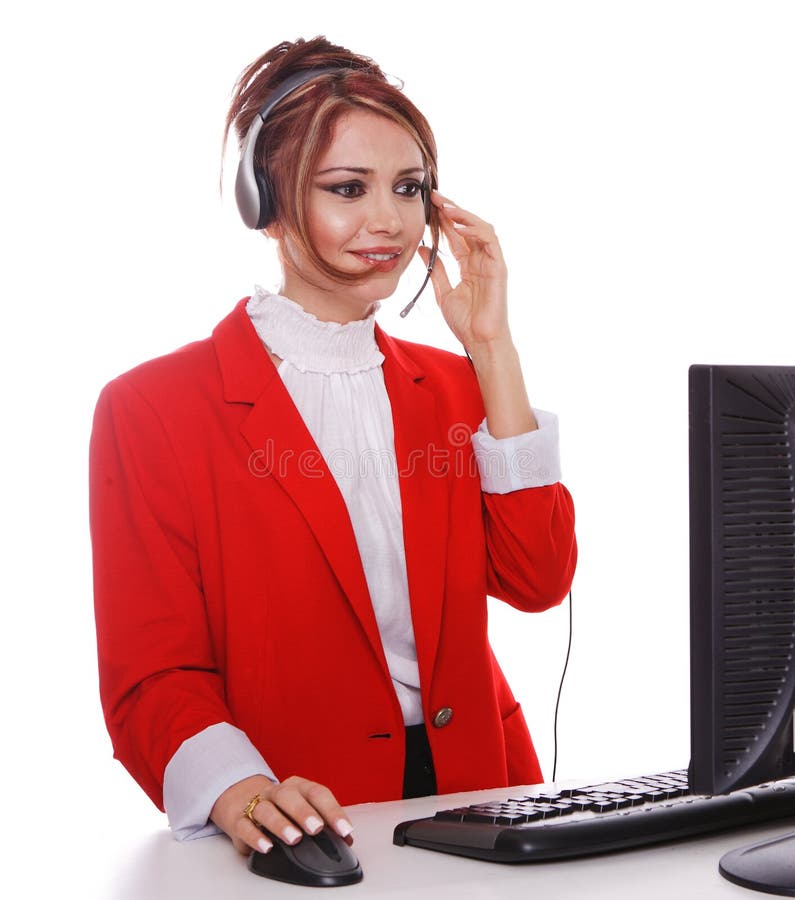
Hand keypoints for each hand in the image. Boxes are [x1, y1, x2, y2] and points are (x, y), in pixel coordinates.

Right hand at [210, 774, 353, 856]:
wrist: (245, 802)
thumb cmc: (283, 810)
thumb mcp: (305, 811)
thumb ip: (325, 823)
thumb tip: (346, 840)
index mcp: (298, 787)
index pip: (317, 793)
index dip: (332, 811)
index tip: (344, 830)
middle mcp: (277, 792)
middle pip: (289, 795)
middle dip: (304, 812)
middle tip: (316, 828)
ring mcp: (257, 804)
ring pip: (266, 809)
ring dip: (280, 824)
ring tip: (294, 839)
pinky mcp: (240, 821)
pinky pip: (245, 826)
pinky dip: (256, 836)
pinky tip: (267, 846)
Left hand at [417, 190, 511, 352]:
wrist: (479, 341)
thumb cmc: (465, 323)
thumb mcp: (442, 292)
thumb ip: (435, 270)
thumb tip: (423, 248)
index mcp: (468, 266)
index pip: (456, 236)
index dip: (443, 220)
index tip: (427, 207)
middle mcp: (481, 260)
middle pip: (467, 227)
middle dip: (451, 210)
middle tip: (435, 197)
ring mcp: (491, 262)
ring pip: (480, 229)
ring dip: (463, 215)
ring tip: (445, 207)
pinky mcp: (499, 267)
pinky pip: (489, 241)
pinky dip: (475, 230)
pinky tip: (460, 225)